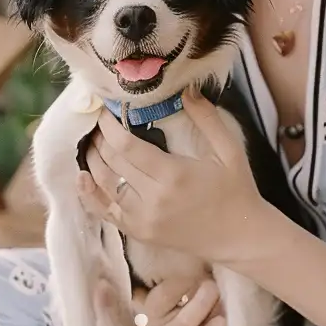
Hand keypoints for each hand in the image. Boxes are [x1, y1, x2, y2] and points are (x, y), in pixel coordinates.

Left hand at [76, 98, 272, 270]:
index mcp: (172, 175)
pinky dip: (91, 196)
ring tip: (91, 141)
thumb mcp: (229, 149)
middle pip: (112, 162)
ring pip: (105, 185)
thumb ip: (207, 117)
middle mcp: (153, 199)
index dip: (108, 125)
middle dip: (99, 138)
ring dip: (93, 161)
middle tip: (97, 121)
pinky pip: (108, 214)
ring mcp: (145, 220)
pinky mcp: (142, 234)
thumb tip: (187, 88)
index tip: (104, 109)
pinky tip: (82, 178)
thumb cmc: (236, 190)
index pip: (126, 146)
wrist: (242, 238)